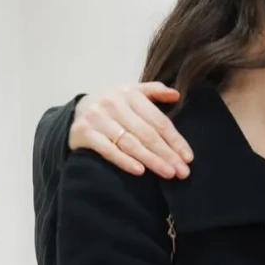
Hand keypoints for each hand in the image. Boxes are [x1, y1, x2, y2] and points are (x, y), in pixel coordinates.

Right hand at [69, 83, 191, 178]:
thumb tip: (177, 95)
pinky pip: (108, 150)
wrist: (76, 110)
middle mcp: (114, 104)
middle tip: (183, 172)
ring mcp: (98, 118)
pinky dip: (124, 161)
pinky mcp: (84, 132)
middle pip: (147, 134)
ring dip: (151, 160)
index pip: (158, 121)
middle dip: (167, 154)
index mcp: (130, 94)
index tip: (188, 157)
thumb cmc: (113, 105)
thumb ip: (154, 91)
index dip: (175, 140)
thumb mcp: (132, 92)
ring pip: (130, 143)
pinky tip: (140, 171)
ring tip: (168, 173)